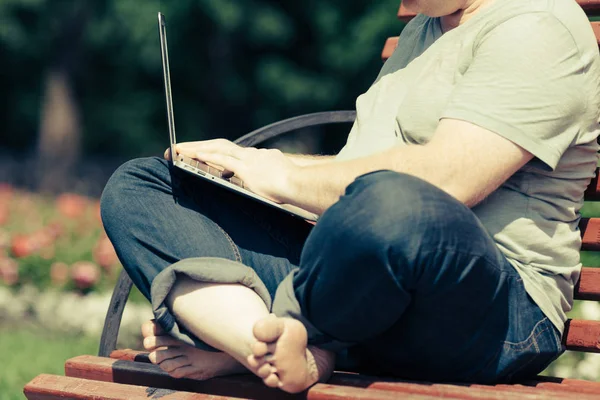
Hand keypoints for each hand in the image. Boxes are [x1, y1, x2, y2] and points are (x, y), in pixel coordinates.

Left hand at [171, 139, 299, 202]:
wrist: (300, 185)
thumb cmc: (293, 188)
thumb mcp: (278, 182)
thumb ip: (267, 180)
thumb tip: (264, 184)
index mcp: (259, 158)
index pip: (232, 152)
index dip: (216, 151)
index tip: (204, 152)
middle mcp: (252, 155)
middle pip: (221, 145)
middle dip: (200, 145)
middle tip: (181, 147)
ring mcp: (249, 160)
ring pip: (217, 148)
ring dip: (197, 148)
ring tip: (178, 150)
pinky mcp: (246, 168)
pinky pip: (222, 159)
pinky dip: (206, 155)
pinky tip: (192, 155)